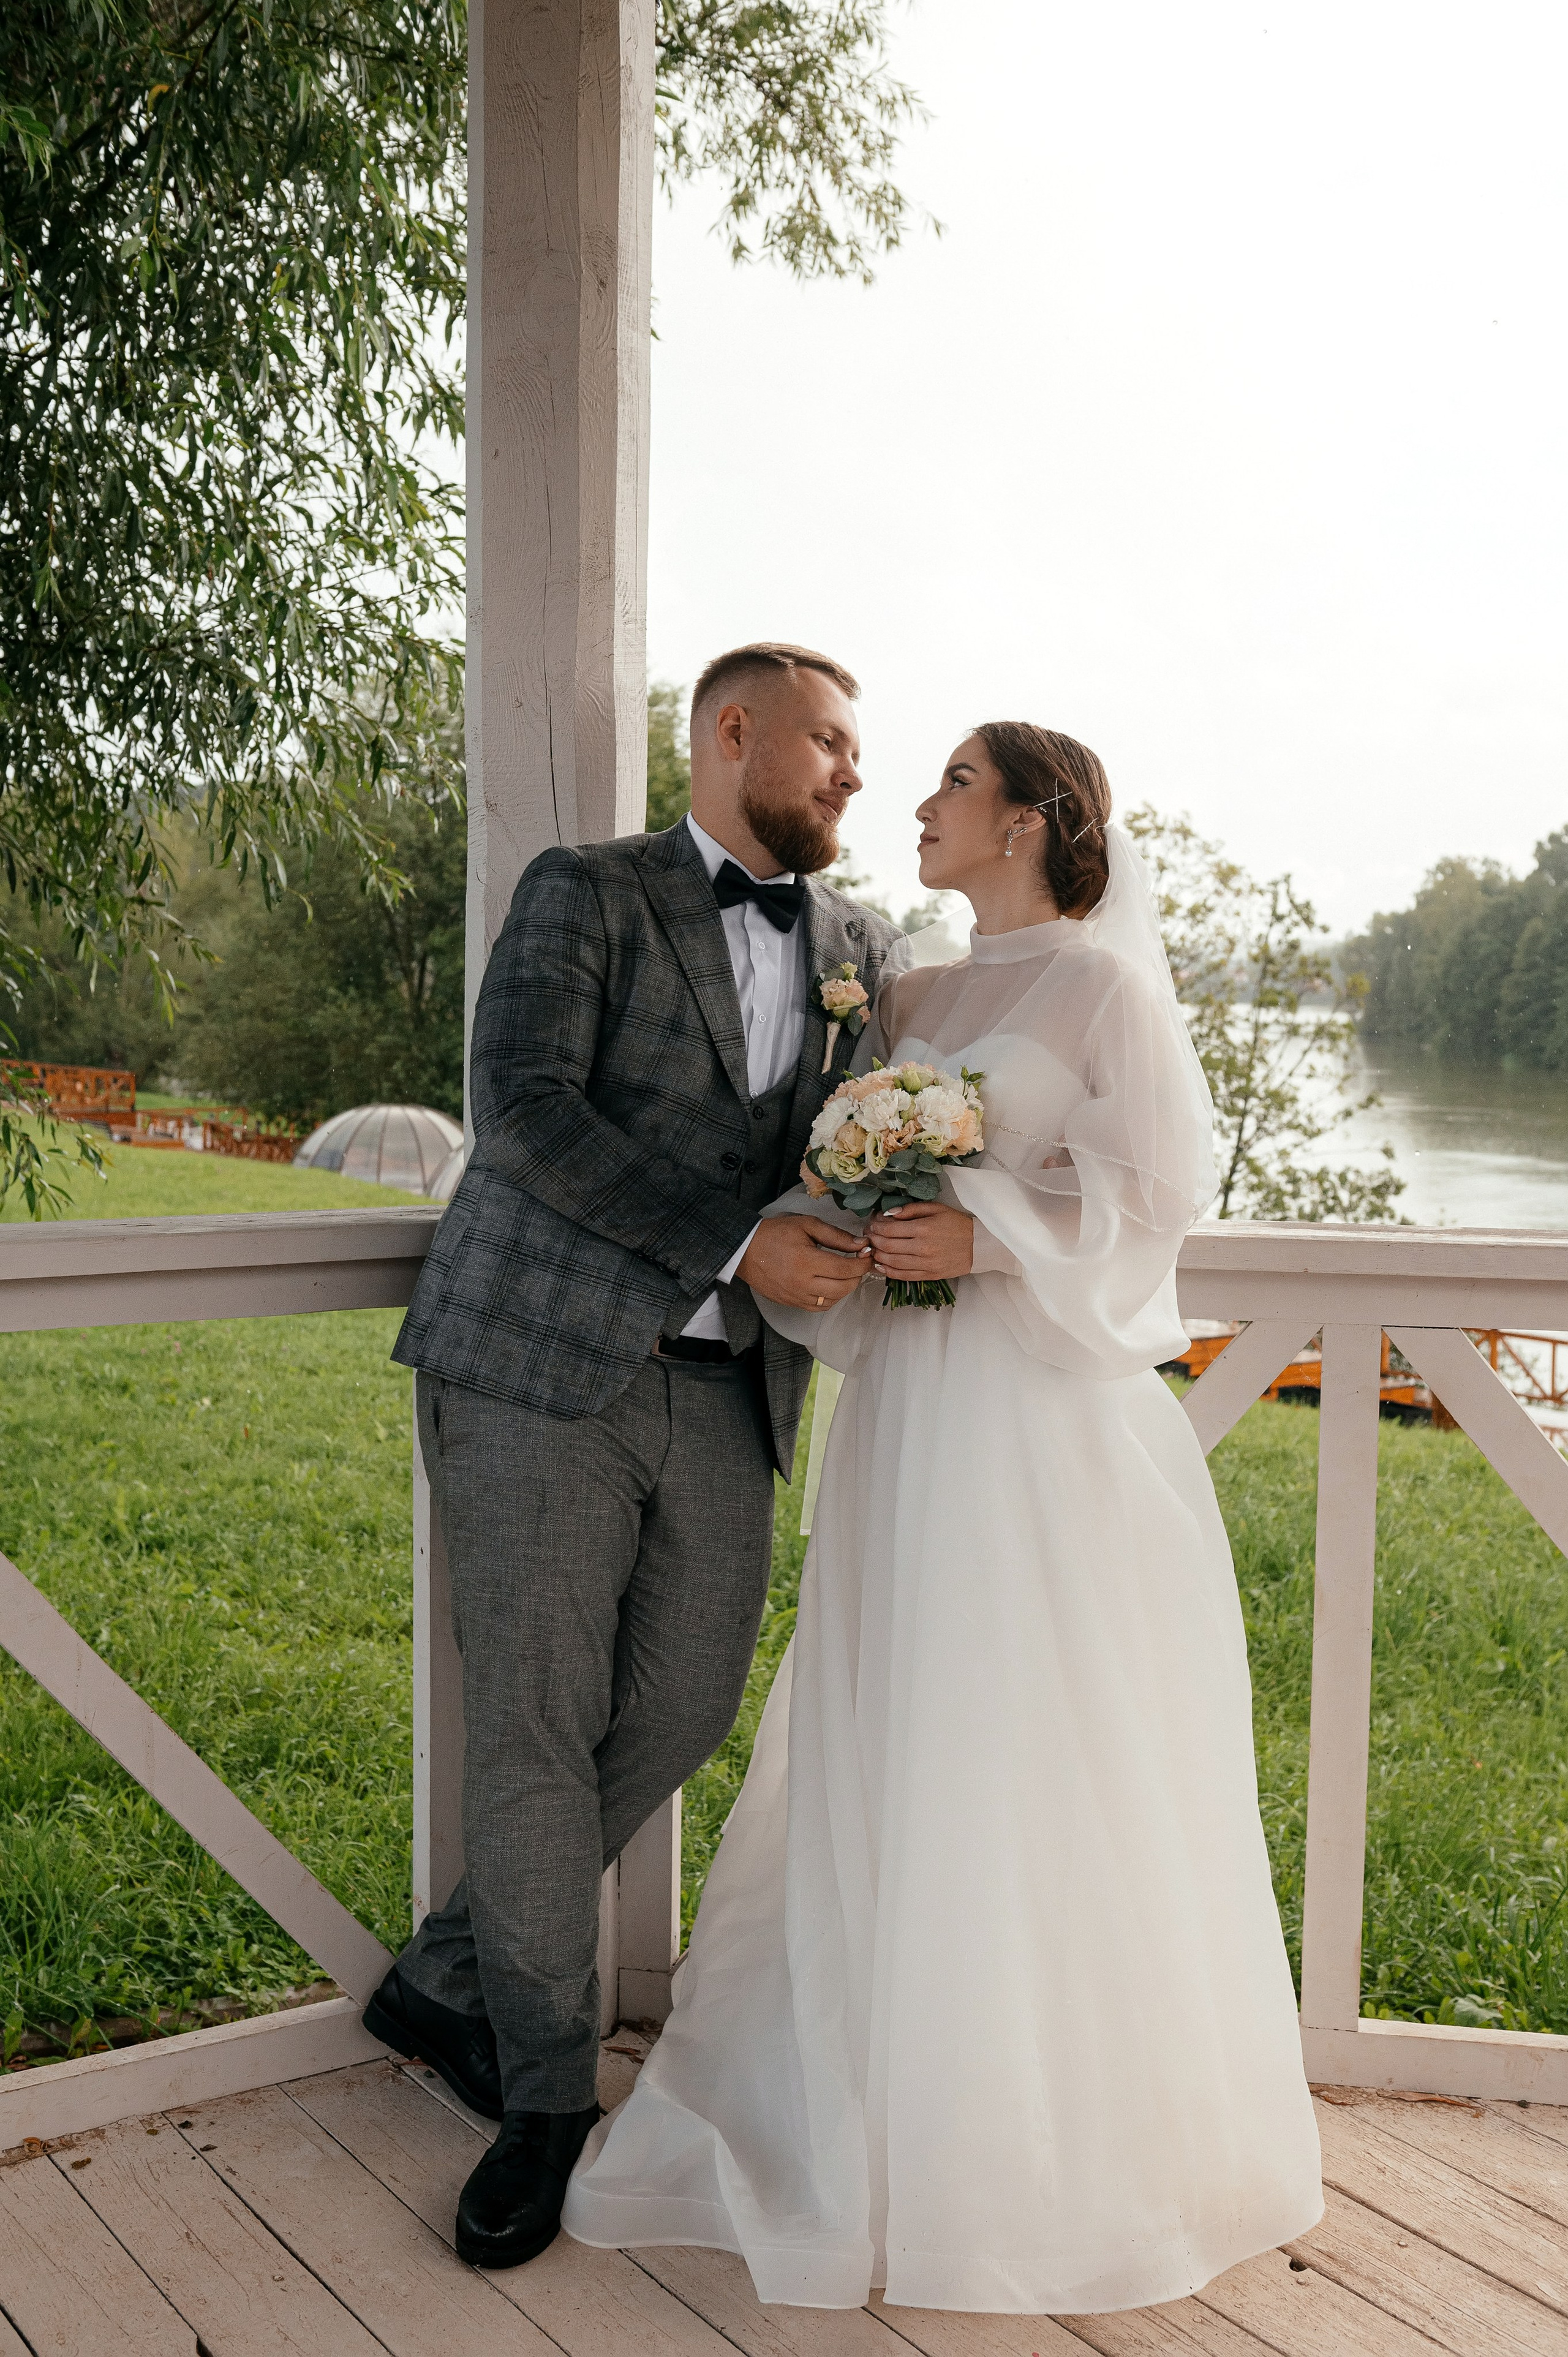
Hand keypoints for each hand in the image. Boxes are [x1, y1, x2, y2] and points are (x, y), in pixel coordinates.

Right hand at [737, 1215, 870, 1310]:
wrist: (745, 1250)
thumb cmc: (774, 1234)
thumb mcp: (806, 1225)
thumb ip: (835, 1235)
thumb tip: (860, 1244)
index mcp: (807, 1261)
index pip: (846, 1268)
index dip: (862, 1263)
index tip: (867, 1254)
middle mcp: (803, 1284)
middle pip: (844, 1287)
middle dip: (857, 1275)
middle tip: (858, 1263)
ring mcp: (797, 1297)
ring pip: (834, 1300)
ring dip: (845, 1287)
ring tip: (845, 1272)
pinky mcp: (792, 1303)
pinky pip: (819, 1307)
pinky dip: (831, 1298)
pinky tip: (830, 1285)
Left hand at [868, 1200, 974, 1282]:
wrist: (977, 1245)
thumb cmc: (956, 1224)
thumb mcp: (936, 1208)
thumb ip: (911, 1209)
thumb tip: (888, 1213)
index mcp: (924, 1228)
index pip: (890, 1229)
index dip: (876, 1226)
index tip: (872, 1223)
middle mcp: (922, 1247)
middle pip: (887, 1245)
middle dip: (873, 1239)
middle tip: (868, 1235)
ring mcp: (925, 1264)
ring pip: (892, 1262)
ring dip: (877, 1255)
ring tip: (873, 1248)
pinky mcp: (929, 1275)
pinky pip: (903, 1275)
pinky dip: (888, 1271)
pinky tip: (880, 1265)